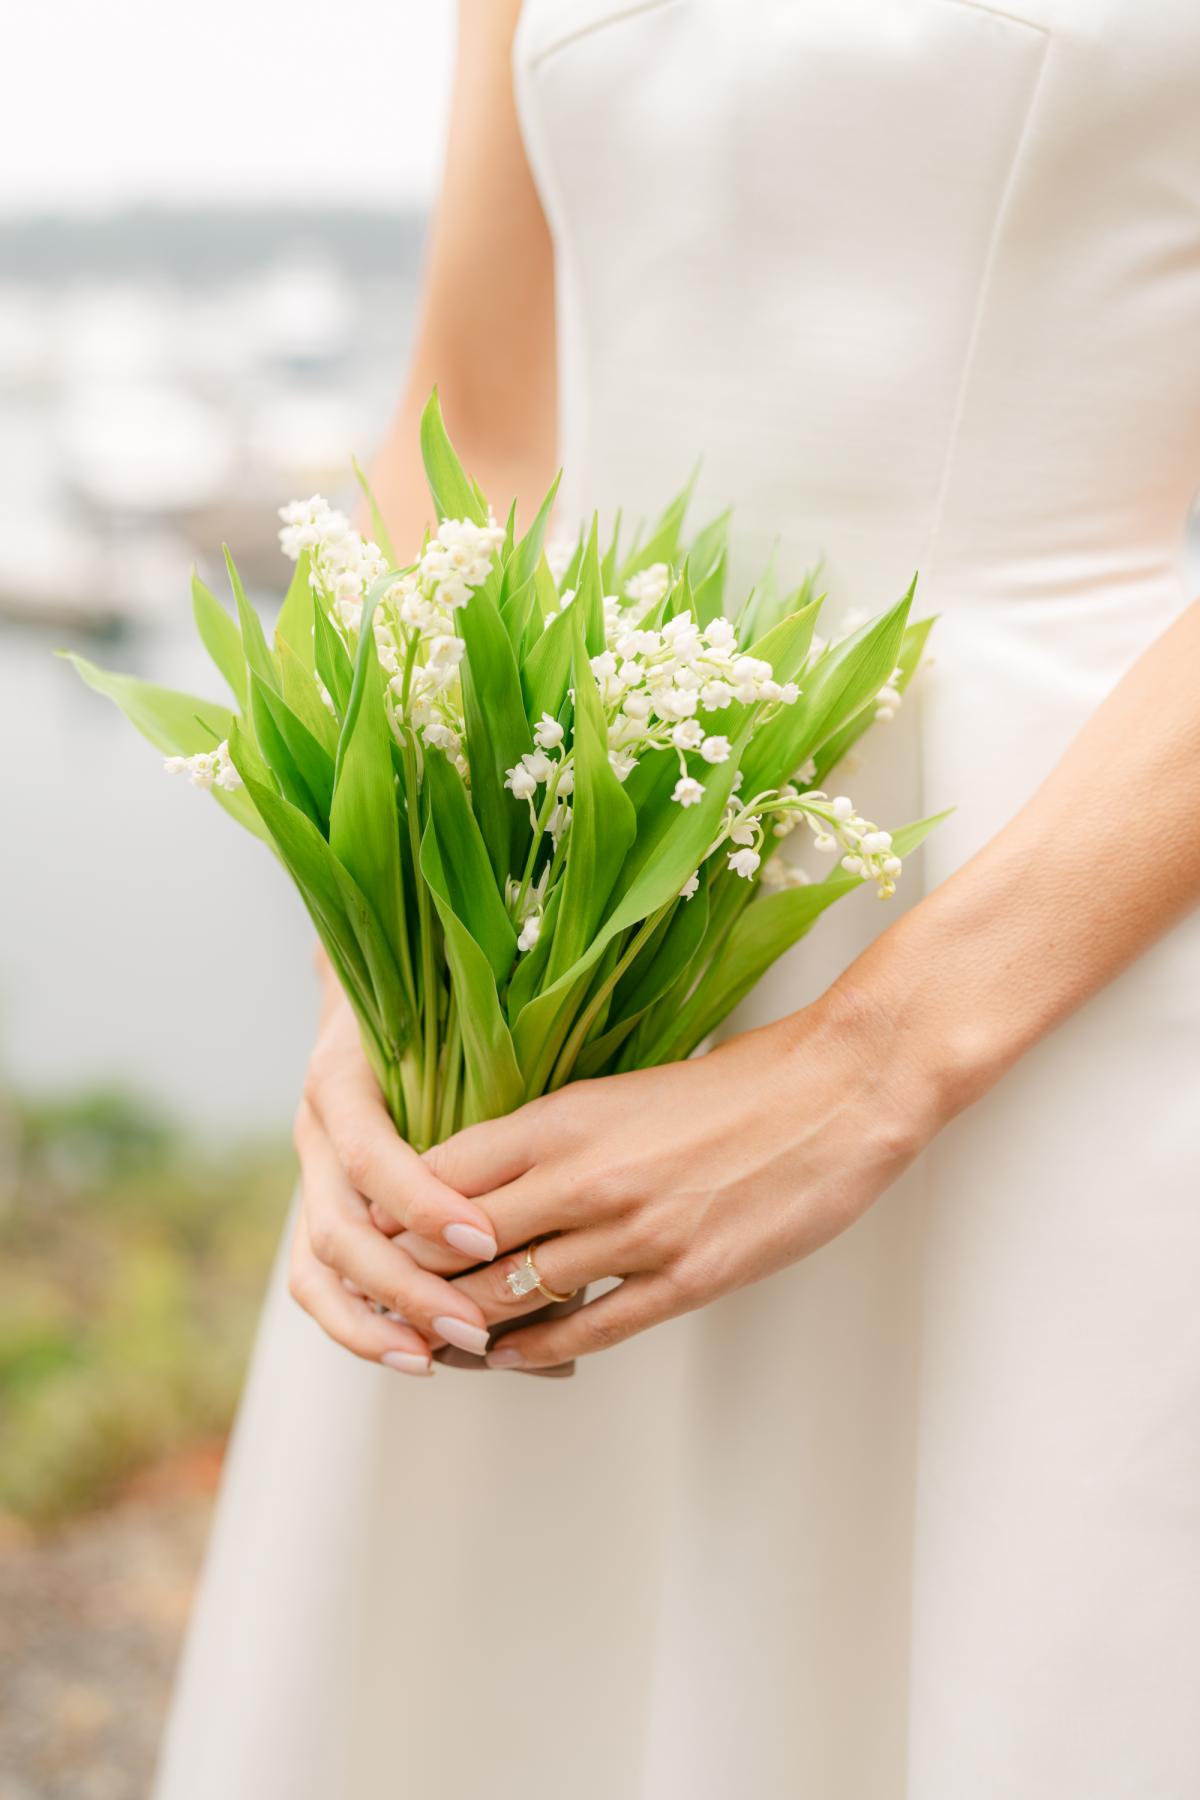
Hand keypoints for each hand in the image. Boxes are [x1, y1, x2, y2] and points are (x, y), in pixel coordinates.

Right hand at [288, 953, 501, 1374]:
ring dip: (372, 1322)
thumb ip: (481, 1080)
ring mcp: (309, 1175)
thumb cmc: (436, 1009)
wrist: (375, 988)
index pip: (369, 1154)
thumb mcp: (455, 1027)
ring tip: (435, 1357)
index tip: (485, 1236)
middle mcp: (314, 1132)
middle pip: (336, 1230)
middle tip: (475, 1325)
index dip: (422, 1203)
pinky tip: (415, 1355)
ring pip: (316, 1269)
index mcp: (341, 1080)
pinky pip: (318, 1284)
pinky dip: (359, 1326)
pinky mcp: (318, 1209)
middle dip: (405, 1287)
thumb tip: (563, 1147)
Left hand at [420, 987, 943, 1370]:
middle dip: (409, 1279)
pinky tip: (512, 1359)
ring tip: (432, 1342)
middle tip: (380, 1302)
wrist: (839, 1092)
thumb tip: (487, 1174)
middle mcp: (586, 1174)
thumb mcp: (624, 1088)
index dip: (395, 1212)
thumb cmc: (735, 1082)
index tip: (372, 1234)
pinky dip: (538, 1350)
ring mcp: (636, 1231)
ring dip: (464, 1326)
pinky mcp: (687, 1276)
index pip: (440, 1172)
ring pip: (512, 1295)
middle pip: (457, 1242)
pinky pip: (588, 1328)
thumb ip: (554, 1134)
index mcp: (565, 1116)